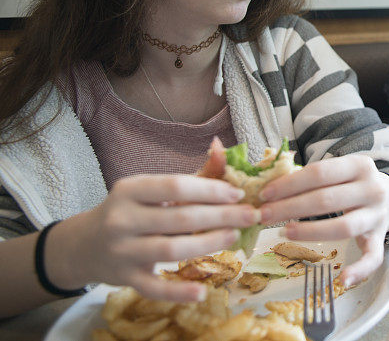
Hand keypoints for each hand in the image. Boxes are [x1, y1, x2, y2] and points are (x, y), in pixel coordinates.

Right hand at [52, 174, 260, 301]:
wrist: (84, 245)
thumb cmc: (131, 210)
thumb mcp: (151, 189)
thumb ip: (191, 175)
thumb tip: (223, 149)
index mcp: (130, 189)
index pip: (176, 186)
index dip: (210, 190)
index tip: (237, 194)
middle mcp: (122, 219)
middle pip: (179, 218)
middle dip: (221, 216)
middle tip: (251, 216)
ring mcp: (121, 251)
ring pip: (171, 250)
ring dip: (208, 244)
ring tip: (234, 236)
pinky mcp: (124, 278)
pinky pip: (154, 288)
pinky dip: (178, 292)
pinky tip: (203, 291)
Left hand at [257, 154, 388, 286]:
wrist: (387, 196)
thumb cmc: (350, 183)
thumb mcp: (337, 171)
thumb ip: (309, 178)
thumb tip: (269, 190)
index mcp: (359, 165)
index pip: (320, 173)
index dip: (289, 184)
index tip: (265, 195)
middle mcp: (373, 189)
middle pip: (326, 200)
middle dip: (290, 208)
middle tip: (264, 216)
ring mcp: (377, 215)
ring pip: (343, 227)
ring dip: (310, 232)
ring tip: (285, 233)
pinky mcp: (380, 238)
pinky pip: (373, 258)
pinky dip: (359, 270)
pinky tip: (342, 279)